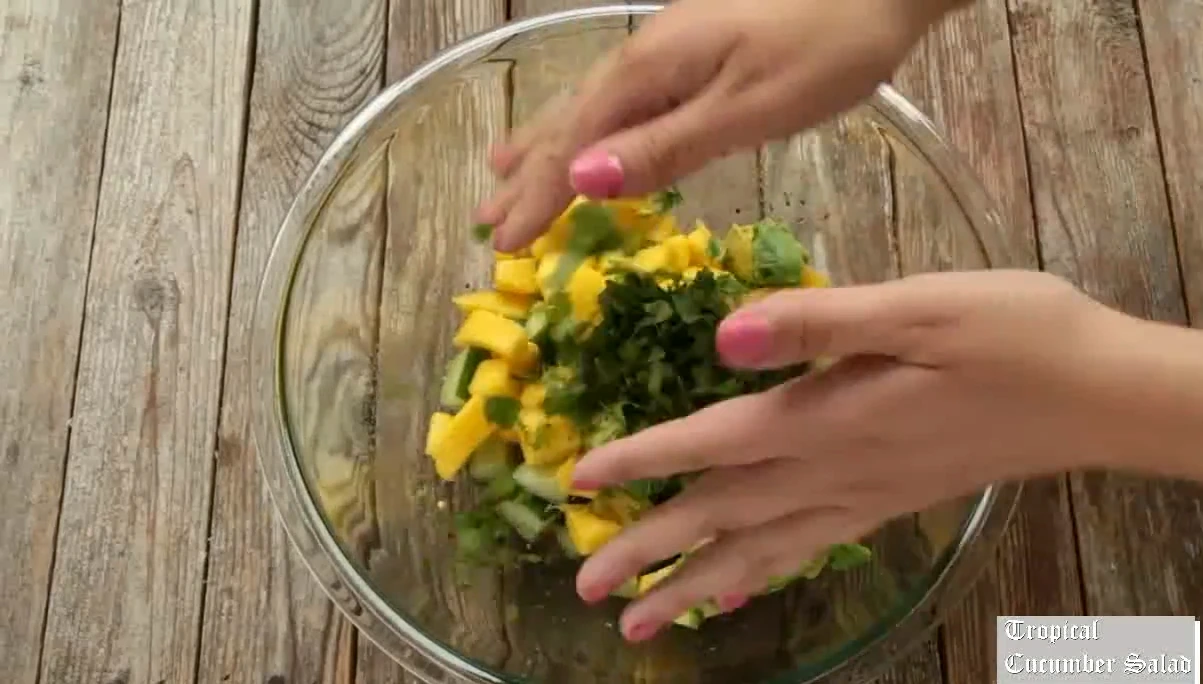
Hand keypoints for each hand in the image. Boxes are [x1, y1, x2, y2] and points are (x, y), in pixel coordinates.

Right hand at [478, 0, 967, 251]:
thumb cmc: (825, 48)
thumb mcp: (747, 109)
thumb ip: (665, 146)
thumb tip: (581, 180)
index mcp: (647, 72)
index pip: (573, 147)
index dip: (538, 199)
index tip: (504, 245)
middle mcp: (642, 57)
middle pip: (568, 124)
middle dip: (528, 179)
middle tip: (487, 224)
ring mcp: (664, 49)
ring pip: (586, 107)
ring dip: (543, 148)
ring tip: (503, 175)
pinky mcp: (689, 51)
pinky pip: (615, 99)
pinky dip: (582, 126)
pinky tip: (585, 132)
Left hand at [567, 270, 1164, 642]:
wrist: (1098, 394)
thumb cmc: (1013, 335)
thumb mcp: (918, 307)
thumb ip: (815, 321)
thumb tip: (724, 335)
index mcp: (825, 417)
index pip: (709, 442)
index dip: (639, 461)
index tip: (577, 484)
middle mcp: (831, 468)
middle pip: (720, 517)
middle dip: (648, 553)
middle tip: (586, 591)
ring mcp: (860, 495)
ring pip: (758, 551)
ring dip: (693, 586)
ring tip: (640, 624)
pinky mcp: (888, 502)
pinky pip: (808, 552)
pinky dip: (764, 576)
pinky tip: (740, 593)